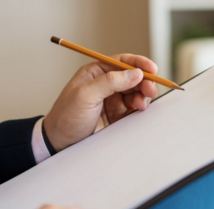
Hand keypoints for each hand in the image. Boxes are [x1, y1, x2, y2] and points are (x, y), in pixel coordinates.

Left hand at [44, 54, 158, 151]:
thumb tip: (135, 73)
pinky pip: (134, 108)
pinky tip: (138, 111)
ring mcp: (112, 99)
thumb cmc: (67, 117)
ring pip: (136, 92)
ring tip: (141, 105)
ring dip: (142, 96)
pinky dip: (139, 108)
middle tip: (150, 91)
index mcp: (96, 73)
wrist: (61, 142)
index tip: (152, 70)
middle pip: (132, 77)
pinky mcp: (116, 114)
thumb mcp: (86, 95)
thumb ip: (110, 82)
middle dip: (144, 82)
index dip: (139, 64)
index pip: (122, 62)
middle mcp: (105, 84)